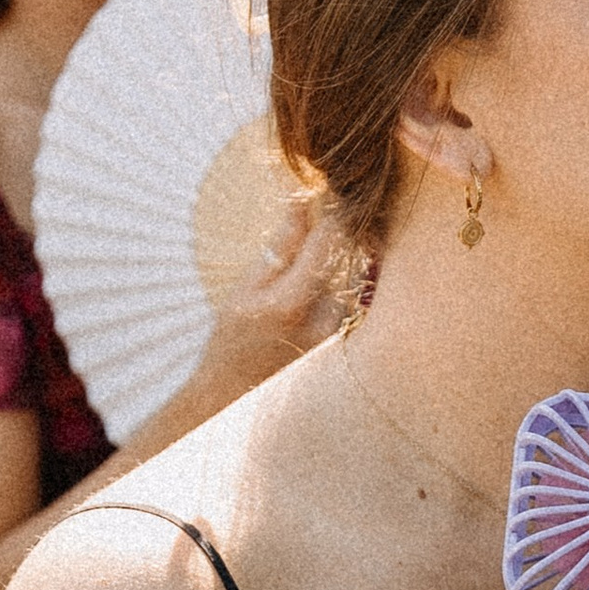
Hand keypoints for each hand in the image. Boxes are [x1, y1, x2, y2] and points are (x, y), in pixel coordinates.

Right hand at [192, 195, 339, 406]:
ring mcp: (340, 338)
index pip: (328, 241)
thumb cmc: (234, 339)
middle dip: (340, 240)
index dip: (333, 212)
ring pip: (353, 283)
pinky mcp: (349, 348)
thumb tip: (301, 200)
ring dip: (341, 271)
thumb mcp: (245, 288)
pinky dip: (343, 293)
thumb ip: (279, 246)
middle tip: (328, 224)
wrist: (236, 395)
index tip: (331, 194)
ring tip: (313, 277)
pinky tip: (322, 300)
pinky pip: (354, 306)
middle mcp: (322, 323)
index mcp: (289, 303)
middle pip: (348, 260)